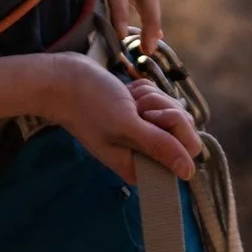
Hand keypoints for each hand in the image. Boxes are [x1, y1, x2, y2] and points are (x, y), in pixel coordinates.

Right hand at [44, 53, 200, 184]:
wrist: (63, 79)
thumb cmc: (89, 104)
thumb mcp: (125, 126)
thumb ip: (158, 147)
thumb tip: (189, 173)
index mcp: (141, 166)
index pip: (185, 151)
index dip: (174, 127)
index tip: (148, 117)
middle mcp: (143, 153)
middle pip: (182, 128)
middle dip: (162, 107)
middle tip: (135, 106)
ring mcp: (141, 132)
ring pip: (171, 109)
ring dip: (151, 97)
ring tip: (126, 99)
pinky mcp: (138, 113)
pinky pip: (158, 99)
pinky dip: (144, 90)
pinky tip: (126, 92)